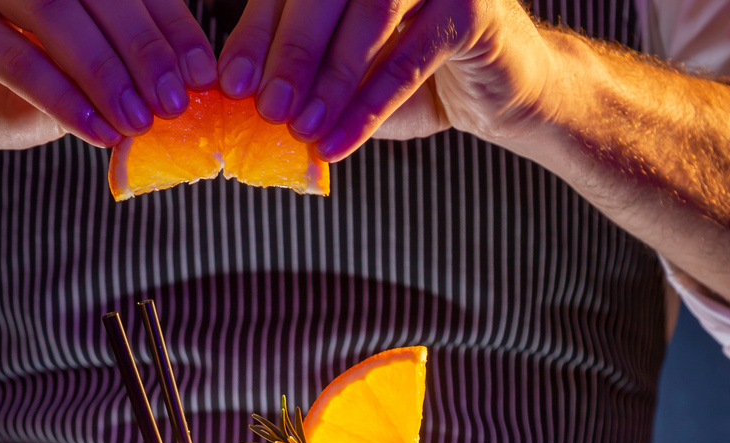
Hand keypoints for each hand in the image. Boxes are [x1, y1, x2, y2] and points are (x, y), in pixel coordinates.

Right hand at [0, 0, 217, 160]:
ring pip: (56, 14)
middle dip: (143, 48)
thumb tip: (187, 89)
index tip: (203, 73)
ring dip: (106, 72)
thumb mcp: (68, 75)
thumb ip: (117, 71)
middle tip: (176, 100)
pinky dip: (62, 97)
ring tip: (139, 121)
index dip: (169, 24)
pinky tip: (96, 131)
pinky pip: (14, 57)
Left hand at [215, 0, 557, 159]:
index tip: (229, 82)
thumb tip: (239, 100)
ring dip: (329, 78)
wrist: (500, 92)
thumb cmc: (413, 79)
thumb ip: (300, 79)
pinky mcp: (473, 6)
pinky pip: (412, 57)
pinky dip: (370, 104)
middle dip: (290, 52)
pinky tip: (338, 142)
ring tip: (300, 129)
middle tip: (263, 107)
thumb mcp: (346, 79)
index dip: (257, 33)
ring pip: (370, 14)